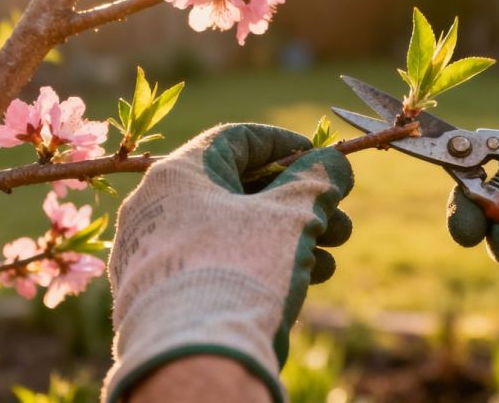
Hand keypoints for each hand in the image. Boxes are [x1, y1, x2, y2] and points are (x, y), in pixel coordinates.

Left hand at [103, 124, 353, 402]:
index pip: (237, 140)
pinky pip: (223, 263)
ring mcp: (160, 255)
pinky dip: (265, 262)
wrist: (194, 359)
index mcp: (178, 175)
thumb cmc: (242, 268)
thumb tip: (334, 165)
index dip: (287, 145)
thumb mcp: (291, 215)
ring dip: (292, 235)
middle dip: (300, 201)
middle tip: (338, 214)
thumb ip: (317, 181)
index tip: (322, 158)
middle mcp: (160, 209)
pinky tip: (309, 276)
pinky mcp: (168, 296)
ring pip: (237, 231)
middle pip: (242, 190)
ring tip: (333, 250)